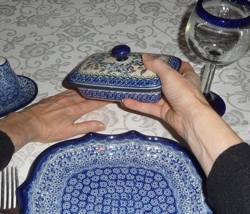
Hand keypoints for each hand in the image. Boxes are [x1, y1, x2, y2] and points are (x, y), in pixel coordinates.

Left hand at [0, 90, 108, 150]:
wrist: (28, 124)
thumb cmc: (49, 130)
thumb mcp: (69, 132)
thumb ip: (86, 127)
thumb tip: (102, 125)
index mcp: (75, 110)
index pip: (92, 103)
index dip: (103, 100)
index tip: (111, 97)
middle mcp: (69, 101)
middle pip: (86, 96)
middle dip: (96, 94)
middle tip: (105, 91)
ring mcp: (60, 98)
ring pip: (77, 92)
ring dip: (87, 91)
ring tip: (94, 89)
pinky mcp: (53, 97)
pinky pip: (68, 91)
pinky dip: (76, 90)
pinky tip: (76, 91)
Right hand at [122, 54, 241, 174]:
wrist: (189, 119)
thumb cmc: (184, 93)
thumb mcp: (170, 75)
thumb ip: (157, 66)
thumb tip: (145, 57)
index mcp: (186, 77)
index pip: (178, 66)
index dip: (168, 62)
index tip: (154, 59)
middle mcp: (179, 88)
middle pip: (163, 80)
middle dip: (150, 76)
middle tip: (136, 71)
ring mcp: (171, 101)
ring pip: (154, 95)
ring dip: (141, 91)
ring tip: (127, 85)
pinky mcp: (164, 112)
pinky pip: (149, 107)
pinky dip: (138, 104)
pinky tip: (126, 101)